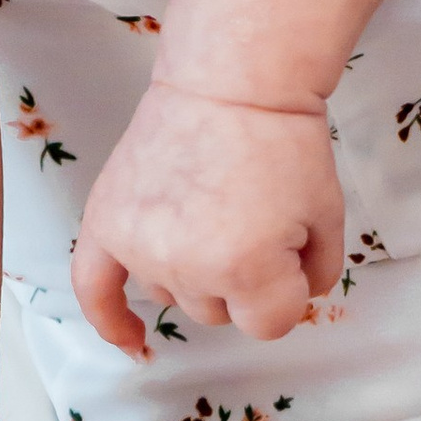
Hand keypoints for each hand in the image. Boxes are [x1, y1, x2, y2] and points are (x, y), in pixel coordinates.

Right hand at [73, 79, 344, 355]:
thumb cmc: (286, 141)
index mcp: (246, 269)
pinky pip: (94, 289)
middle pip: (221, 313)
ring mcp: (140, 247)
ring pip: (175, 296)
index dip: (289, 289)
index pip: (271, 324)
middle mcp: (186, 267)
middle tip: (256, 214)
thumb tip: (295, 299)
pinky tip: (132, 338)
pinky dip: (110, 319)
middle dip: (246, 276)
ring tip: (214, 210)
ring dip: (197, 272)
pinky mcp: (106, 224)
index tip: (293, 247)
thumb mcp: (327, 214)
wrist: (232, 81)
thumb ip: (316, 274)